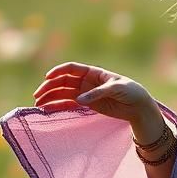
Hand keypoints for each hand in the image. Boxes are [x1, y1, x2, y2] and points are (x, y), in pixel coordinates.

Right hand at [33, 61, 154, 123]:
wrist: (138, 106)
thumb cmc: (130, 91)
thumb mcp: (116, 89)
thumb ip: (97, 93)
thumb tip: (79, 100)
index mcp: (93, 72)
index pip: (71, 69)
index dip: (58, 72)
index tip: (48, 78)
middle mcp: (86, 81)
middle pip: (63, 82)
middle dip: (49, 87)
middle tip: (38, 96)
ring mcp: (85, 93)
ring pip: (62, 93)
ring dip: (50, 97)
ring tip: (38, 104)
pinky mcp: (87, 104)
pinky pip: (69, 104)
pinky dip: (58, 106)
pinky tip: (48, 109)